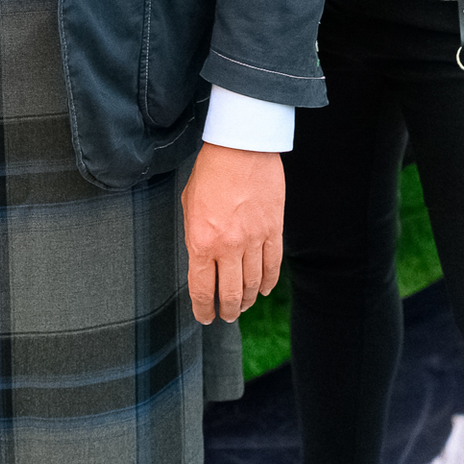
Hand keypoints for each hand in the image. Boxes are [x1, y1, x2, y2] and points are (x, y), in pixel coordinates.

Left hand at [180, 143, 283, 324]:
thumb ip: (195, 236)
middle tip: (225, 316)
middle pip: (229, 294)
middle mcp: (228, 247)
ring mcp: (254, 240)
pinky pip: (273, 266)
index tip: (205, 317)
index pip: (202, 290)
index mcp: (201, 241)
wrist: (241, 146)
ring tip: (242, 305)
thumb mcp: (189, 204)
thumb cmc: (211, 170)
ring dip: (246, 300)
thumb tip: (201, 260)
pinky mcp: (274, 230)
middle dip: (226, 311)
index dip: (203, 310)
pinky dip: (268, 283)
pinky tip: (263, 290)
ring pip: (252, 284)